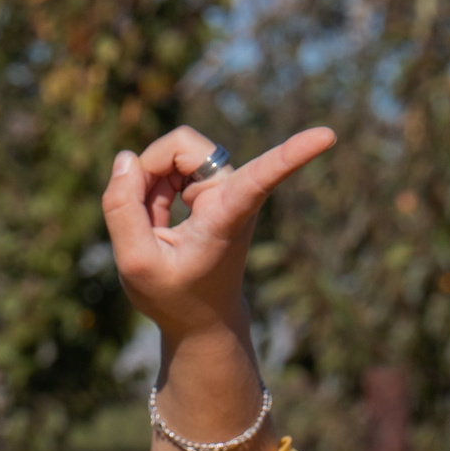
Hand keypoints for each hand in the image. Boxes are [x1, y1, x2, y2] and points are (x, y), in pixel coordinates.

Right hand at [102, 125, 335, 336]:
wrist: (200, 313)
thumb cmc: (173, 295)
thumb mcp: (135, 262)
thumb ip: (122, 209)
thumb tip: (127, 158)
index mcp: (229, 215)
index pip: (264, 178)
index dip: (291, 154)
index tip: (327, 137)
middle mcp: (235, 191)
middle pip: (179, 144)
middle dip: (147, 170)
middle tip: (137, 214)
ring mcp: (226, 183)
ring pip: (172, 150)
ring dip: (148, 182)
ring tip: (152, 224)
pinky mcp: (214, 181)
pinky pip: (170, 160)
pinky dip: (153, 185)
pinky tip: (158, 218)